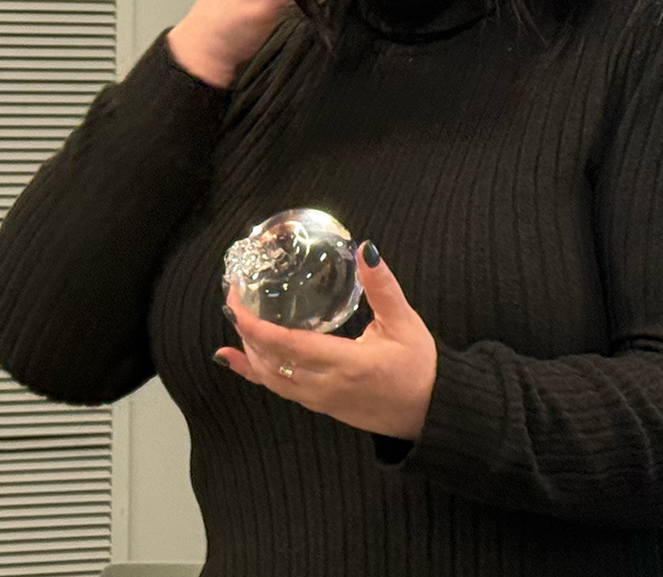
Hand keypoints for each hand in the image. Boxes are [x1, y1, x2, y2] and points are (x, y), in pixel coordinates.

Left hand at [215, 243, 437, 440]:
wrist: (430, 413)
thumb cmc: (419, 367)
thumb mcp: (404, 322)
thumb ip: (383, 287)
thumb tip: (365, 250)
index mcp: (345, 364)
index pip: (286, 346)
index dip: (254, 325)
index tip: (236, 300)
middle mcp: (325, 386)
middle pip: (270, 361)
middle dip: (246, 331)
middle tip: (234, 298)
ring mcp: (320, 400)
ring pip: (271, 378)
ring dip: (250, 349)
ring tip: (238, 319)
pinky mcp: (320, 406)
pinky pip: (279, 389)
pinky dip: (253, 372)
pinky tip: (232, 359)